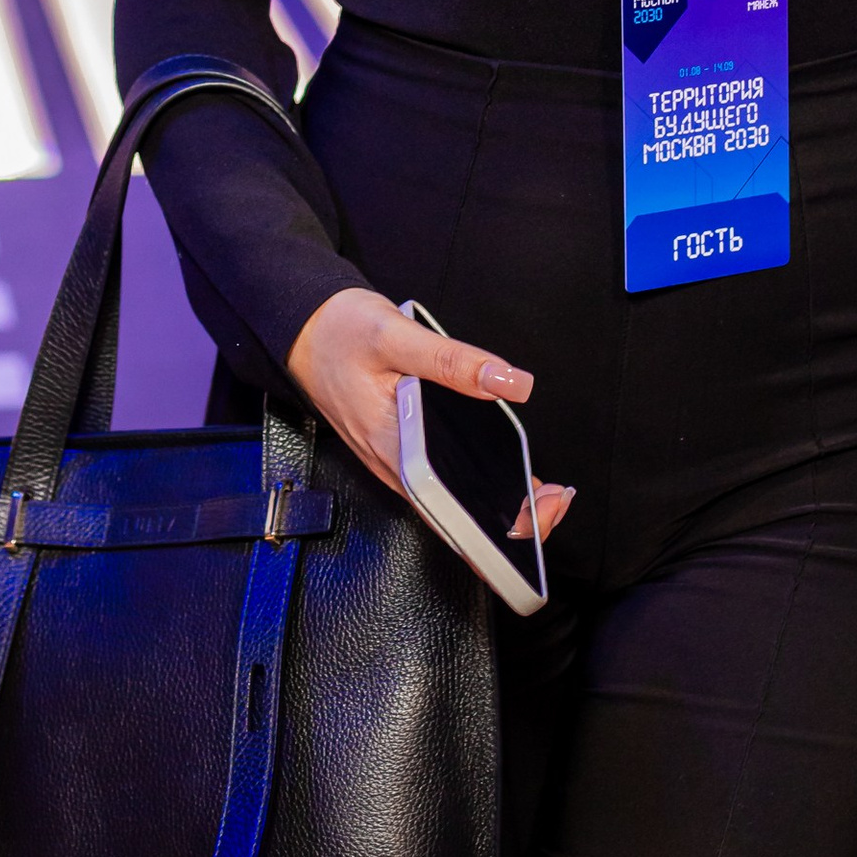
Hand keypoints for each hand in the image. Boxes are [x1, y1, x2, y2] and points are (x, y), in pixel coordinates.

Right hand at [286, 286, 575, 541]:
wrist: (298, 330)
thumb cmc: (339, 332)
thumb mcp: (397, 336)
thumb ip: (454, 361)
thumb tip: (510, 382)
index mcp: (394, 448)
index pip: (454, 513)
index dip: (503, 525)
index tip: (544, 506)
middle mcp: (393, 467)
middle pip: (458, 517)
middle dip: (514, 521)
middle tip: (557, 497)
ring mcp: (394, 462)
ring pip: (451, 502)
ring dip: (498, 503)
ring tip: (543, 489)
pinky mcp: (396, 451)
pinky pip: (441, 482)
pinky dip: (477, 484)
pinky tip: (506, 471)